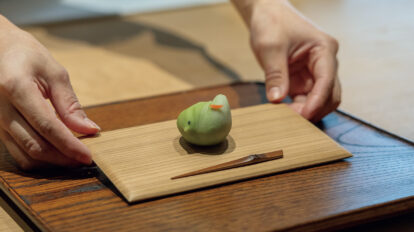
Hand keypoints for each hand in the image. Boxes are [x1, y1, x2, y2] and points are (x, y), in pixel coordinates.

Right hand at [0, 16, 99, 169]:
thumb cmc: (28, 56)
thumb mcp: (55, 73)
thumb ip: (70, 104)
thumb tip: (90, 129)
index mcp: (16, 88)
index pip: (47, 126)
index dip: (69, 145)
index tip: (88, 157)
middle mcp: (0, 108)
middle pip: (34, 145)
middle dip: (63, 158)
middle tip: (84, 160)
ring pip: (24, 154)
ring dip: (51, 162)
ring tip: (73, 158)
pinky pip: (16, 152)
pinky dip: (38, 158)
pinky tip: (56, 153)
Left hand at [233, 0, 340, 121]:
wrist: (266, 12)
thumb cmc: (272, 23)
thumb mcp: (270, 48)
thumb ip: (275, 75)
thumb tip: (277, 100)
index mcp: (324, 50)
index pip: (327, 81)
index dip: (316, 101)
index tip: (302, 116)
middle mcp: (325, 62)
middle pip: (330, 94)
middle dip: (314, 109)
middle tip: (293, 121)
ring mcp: (315, 71)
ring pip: (320, 99)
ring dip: (306, 110)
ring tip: (286, 118)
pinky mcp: (303, 78)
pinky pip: (306, 97)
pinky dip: (298, 107)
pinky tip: (284, 112)